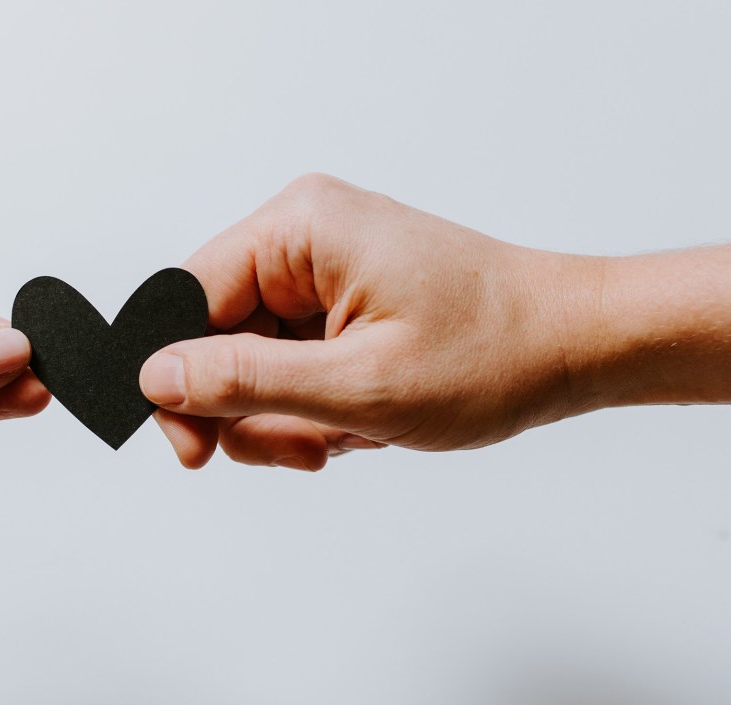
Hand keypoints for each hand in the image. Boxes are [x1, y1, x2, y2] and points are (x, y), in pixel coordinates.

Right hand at [138, 174, 591, 469]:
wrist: (576, 347)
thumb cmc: (494, 353)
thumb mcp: (359, 385)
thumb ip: (245, 381)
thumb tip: (155, 378)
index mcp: (299, 228)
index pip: (184, 299)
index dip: (177, 381)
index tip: (194, 451)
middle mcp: (304, 236)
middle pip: (215, 337)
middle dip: (251, 409)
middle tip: (305, 448)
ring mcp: (323, 269)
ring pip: (252, 361)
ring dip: (288, 416)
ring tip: (348, 434)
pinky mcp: (341, 300)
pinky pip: (290, 363)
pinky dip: (314, 407)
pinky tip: (361, 420)